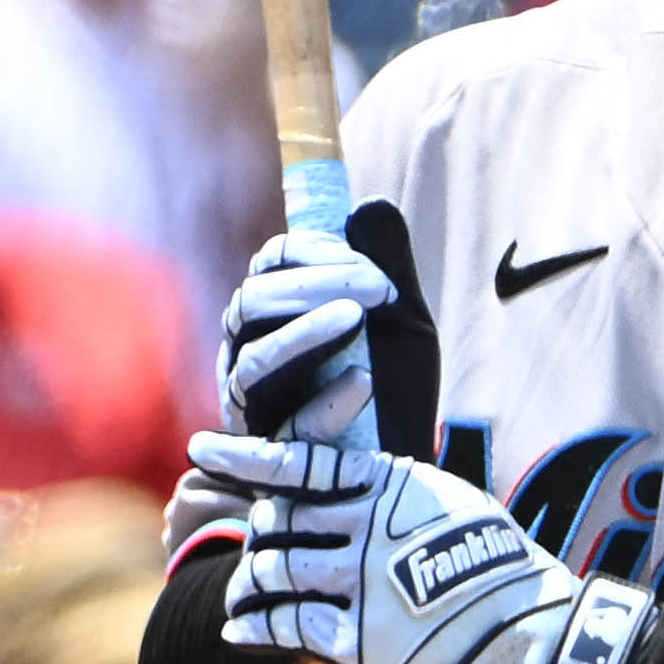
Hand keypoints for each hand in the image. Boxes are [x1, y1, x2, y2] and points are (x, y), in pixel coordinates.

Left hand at [192, 425, 632, 663]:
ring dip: (249, 582)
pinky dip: (253, 627)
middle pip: (278, 519)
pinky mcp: (357, 637)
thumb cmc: (504, 571)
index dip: (246, 455)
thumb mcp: (454, 505)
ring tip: (240, 594)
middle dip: (259, 533)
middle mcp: (366, 527)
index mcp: (390, 486)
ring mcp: (359, 582)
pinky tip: (237, 632)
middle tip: (252, 548)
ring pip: (274, 569)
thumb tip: (368, 485)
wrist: (536, 636)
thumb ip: (401, 494)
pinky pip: (284, 625)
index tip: (202, 448)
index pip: (301, 461)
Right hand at [217, 224, 390, 444]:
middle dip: (311, 286)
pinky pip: (290, 427)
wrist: (412, 457)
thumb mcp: (403, 322)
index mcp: (277, 312)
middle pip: (251, 303)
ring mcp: (257, 405)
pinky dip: (327, 402)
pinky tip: (363, 381)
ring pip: (256, 361)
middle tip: (377, 288)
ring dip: (305, 333)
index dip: (316, 253)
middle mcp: (251, 351)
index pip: (273, 263)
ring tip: (355, 318)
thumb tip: (371, 206)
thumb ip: (389, 270)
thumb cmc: (397, 386)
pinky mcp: (278, 456)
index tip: (372, 266)